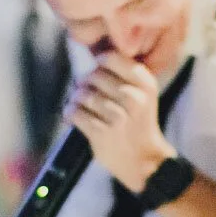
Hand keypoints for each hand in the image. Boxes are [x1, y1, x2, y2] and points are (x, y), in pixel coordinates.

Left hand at [70, 51, 175, 192]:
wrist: (144, 160)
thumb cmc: (138, 123)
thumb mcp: (142, 95)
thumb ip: (123, 75)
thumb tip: (92, 56)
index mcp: (145, 84)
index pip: (112, 58)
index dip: (99, 62)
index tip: (96, 71)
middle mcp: (134, 98)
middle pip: (95, 75)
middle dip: (85, 82)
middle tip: (85, 91)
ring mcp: (118, 117)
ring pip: (83, 94)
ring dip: (76, 99)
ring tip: (79, 105)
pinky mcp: (102, 133)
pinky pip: (75, 113)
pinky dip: (70, 113)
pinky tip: (73, 117)